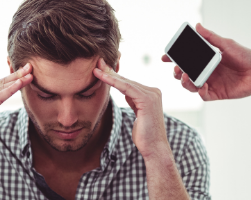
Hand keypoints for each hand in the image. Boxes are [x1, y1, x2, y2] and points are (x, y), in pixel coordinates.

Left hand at [94, 58, 189, 198]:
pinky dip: (114, 82)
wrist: (154, 148)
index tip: (101, 70)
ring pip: (125, 82)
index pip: (129, 83)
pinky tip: (103, 77)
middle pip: (127, 80)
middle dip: (111, 71)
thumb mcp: (138, 113)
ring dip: (109, 75)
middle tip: (97, 62)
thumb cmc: (144, 135)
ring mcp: (152, 94)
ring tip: (96, 68)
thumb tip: (127, 93)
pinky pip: (126, 88)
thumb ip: (134, 101)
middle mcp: (153, 91)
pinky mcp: (147, 99)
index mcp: (151, 94)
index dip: (114, 76)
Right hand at [161, 23, 250, 100]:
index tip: (166, 57)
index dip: (174, 59)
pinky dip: (199, 91)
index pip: (186, 60)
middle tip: (176, 69)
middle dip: (176, 72)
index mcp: (205, 60)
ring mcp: (210, 83)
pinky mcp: (216, 93)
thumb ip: (211, 37)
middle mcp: (205, 72)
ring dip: (185, 82)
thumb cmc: (245, 57)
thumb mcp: (226, 44)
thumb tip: (198, 26)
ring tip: (185, 76)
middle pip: (184, 74)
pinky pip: (202, 95)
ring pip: (190, 85)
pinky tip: (202, 85)